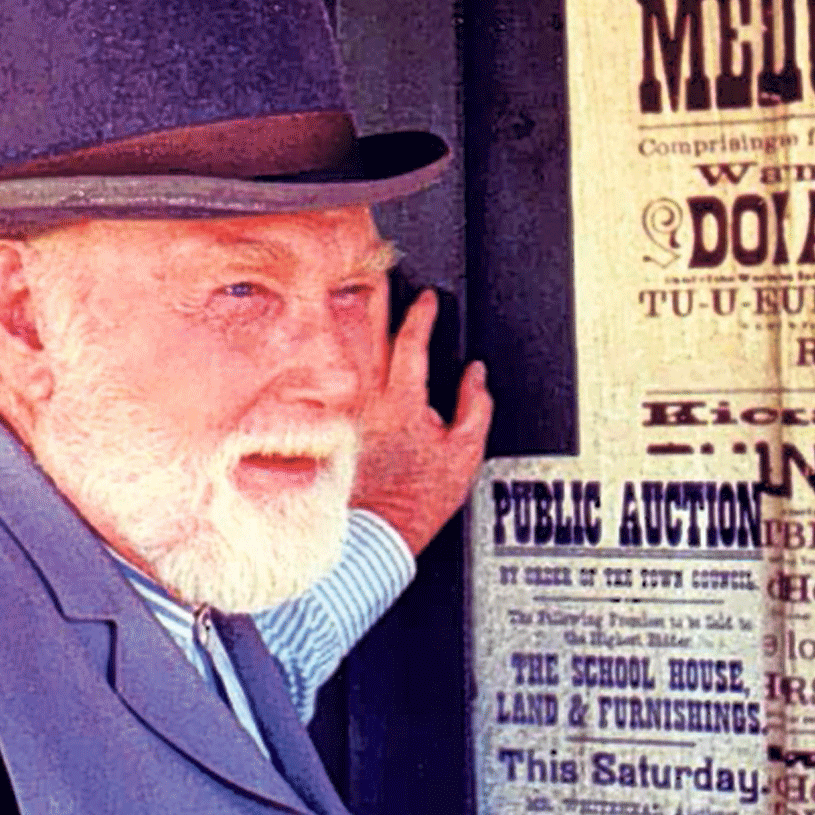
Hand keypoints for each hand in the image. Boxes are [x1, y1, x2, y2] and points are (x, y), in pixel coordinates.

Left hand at [352, 289, 491, 554]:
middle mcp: (368, 403)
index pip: (411, 342)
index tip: (428, 299)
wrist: (379, 533)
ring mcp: (349, 417)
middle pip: (370, 341)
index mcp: (402, 401)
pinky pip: (345, 391)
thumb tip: (476, 375)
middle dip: (379, 308)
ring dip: (363, 336)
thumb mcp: (464, 452)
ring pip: (353, 363)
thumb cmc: (418, 499)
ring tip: (371, 316)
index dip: (422, 315)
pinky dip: (352, 374)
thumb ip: (475, 405)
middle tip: (383, 281)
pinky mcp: (338, 433)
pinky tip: (356, 368)